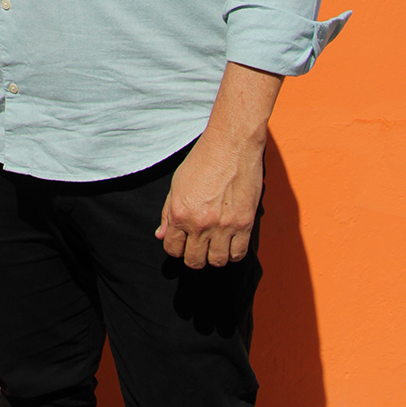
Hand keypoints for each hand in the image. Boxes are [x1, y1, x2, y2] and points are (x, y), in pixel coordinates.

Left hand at [155, 131, 263, 268]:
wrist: (231, 145)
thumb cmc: (202, 160)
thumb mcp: (177, 184)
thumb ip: (167, 212)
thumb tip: (161, 235)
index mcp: (179, 213)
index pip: (172, 248)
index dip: (175, 247)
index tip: (182, 242)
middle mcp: (199, 223)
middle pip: (193, 260)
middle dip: (193, 256)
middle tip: (198, 245)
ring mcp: (223, 226)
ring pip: (216, 261)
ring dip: (213, 256)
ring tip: (214, 244)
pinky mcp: (244, 224)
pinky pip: (237, 254)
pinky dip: (232, 253)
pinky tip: (229, 242)